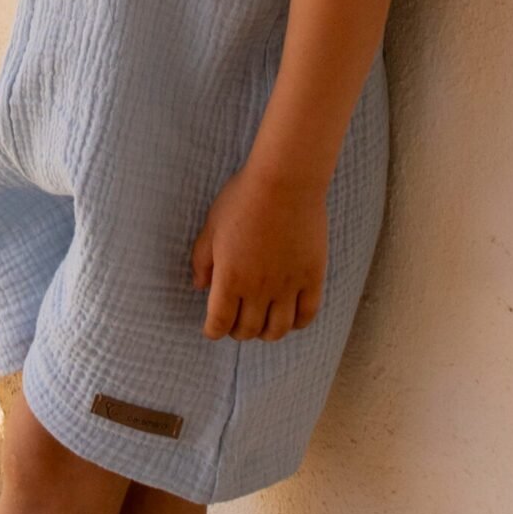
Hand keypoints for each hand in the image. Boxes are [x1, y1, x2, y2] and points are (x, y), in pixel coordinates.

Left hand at [190, 163, 327, 341]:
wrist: (285, 181)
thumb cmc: (243, 198)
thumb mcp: (211, 226)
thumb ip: (202, 259)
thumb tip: (200, 286)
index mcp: (230, 278)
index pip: (219, 324)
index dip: (213, 331)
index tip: (213, 328)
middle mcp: (258, 289)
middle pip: (248, 330)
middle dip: (238, 331)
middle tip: (237, 321)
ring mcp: (288, 286)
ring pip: (278, 330)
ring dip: (267, 332)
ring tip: (263, 321)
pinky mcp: (312, 278)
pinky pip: (307, 315)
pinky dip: (297, 323)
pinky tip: (290, 315)